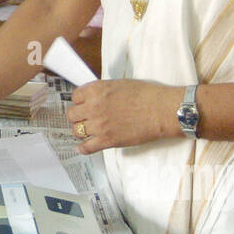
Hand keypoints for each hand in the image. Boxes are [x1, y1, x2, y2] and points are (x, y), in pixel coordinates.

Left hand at [65, 79, 182, 152]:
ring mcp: (99, 125)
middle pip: (72, 115)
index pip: (75, 96)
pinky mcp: (107, 140)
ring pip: (77, 131)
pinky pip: (87, 147)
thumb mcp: (119, 84)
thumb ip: (103, 91)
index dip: (79, 101)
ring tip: (87, 132)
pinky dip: (83, 149)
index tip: (83, 105)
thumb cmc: (146, 95)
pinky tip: (83, 148)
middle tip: (84, 119)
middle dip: (77, 117)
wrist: (161, 110)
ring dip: (81, 131)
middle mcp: (93, 107)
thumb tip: (95, 98)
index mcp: (96, 90)